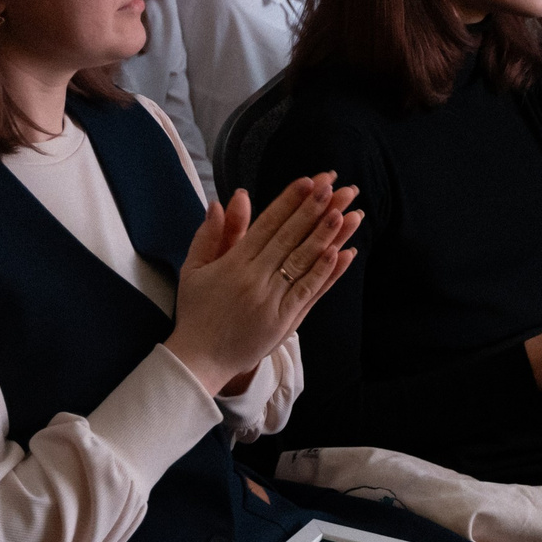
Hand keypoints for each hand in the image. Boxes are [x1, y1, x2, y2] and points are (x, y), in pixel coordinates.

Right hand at [167, 177, 361, 396]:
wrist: (200, 360)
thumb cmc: (197, 311)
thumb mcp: (194, 269)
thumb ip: (210, 235)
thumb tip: (220, 201)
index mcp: (233, 264)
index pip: (267, 225)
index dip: (290, 202)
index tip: (310, 181)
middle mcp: (255, 279)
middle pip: (290, 238)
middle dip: (314, 209)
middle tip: (336, 186)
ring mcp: (272, 301)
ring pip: (304, 262)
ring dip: (327, 236)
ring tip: (347, 212)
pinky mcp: (285, 321)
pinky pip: (309, 292)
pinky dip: (326, 272)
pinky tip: (343, 253)